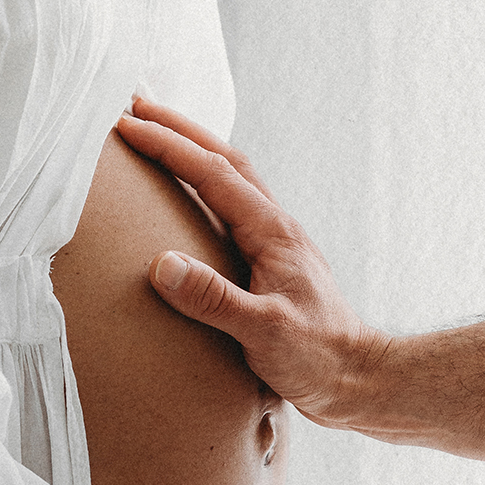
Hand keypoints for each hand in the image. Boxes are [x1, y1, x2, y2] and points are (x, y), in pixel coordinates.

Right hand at [116, 100, 391, 429]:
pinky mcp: (272, 262)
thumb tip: (162, 265)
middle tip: (135, 104)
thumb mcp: (263, 332)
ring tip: (157, 133)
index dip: (168, 145)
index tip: (127, 125)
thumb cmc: (318, 358)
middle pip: (225, 159)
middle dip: (179, 128)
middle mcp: (276, 227)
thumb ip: (214, 300)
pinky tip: (191, 194)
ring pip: (232, 178)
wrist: (357, 380)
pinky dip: (206, 185)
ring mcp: (276, 243)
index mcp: (272, 233)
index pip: (213, 173)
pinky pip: (234, 206)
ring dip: (194, 149)